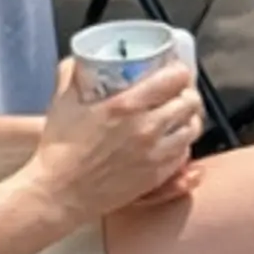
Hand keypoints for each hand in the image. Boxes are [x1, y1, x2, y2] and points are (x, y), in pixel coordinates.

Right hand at [27, 57, 202, 223]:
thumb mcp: (62, 102)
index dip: (179, 70)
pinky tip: (170, 140)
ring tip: (178, 116)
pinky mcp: (156, 175)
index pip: (174, 78)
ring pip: (193, 128)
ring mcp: (155, 154)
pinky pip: (184, 154)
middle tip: (178, 92)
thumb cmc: (60, 149)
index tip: (174, 70)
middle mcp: (147, 128)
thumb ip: (73, 74)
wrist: (59, 193)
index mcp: (126, 105)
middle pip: (190, 102)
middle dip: (187, 93)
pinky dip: (182, 144)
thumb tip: (81, 59)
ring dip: (189, 118)